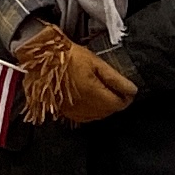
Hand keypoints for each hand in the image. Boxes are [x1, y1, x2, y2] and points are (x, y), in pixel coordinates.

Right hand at [12, 22, 137, 125]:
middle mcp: (86, 108)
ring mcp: (75, 112)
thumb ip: (115, 79)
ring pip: (98, 115)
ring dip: (104, 106)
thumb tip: (133, 90)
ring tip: (102, 90)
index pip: (120, 104)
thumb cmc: (68, 56)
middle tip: (115, 87)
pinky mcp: (66, 112)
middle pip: (110, 111)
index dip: (126, 96)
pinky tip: (88, 98)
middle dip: (115, 101)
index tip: (126, 87)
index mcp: (95, 95)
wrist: (41, 58)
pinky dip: (91, 110)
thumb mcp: (95, 62)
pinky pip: (85, 117)